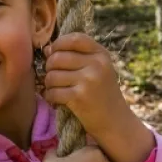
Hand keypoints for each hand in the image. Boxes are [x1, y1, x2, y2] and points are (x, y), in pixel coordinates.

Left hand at [43, 34, 153, 161]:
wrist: (115, 122)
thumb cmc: (102, 94)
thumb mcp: (97, 70)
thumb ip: (75, 57)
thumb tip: (47, 49)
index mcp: (101, 54)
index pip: (74, 38)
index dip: (58, 44)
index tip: (53, 53)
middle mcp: (96, 64)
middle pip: (57, 57)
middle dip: (49, 68)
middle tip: (54, 78)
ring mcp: (88, 80)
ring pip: (51, 76)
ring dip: (49, 85)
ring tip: (56, 90)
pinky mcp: (79, 97)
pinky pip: (53, 92)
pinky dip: (50, 97)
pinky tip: (56, 101)